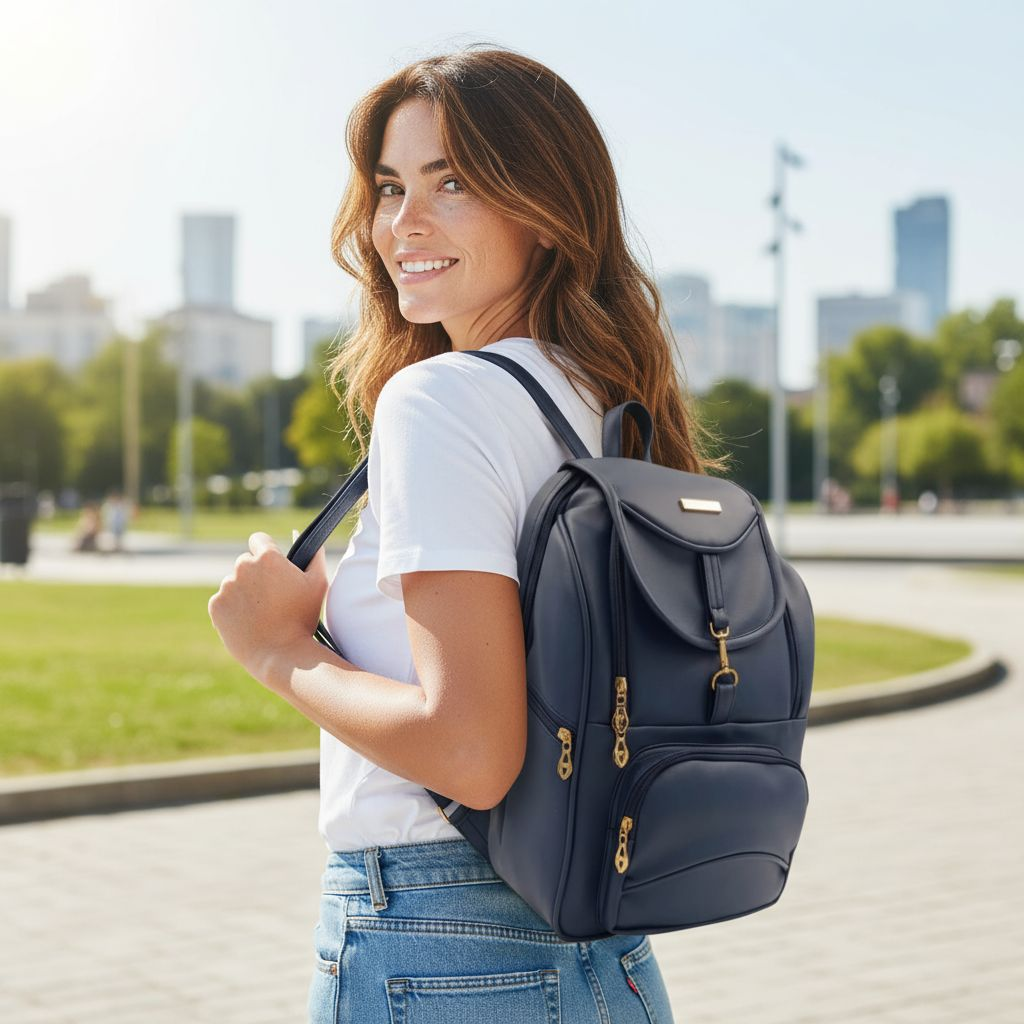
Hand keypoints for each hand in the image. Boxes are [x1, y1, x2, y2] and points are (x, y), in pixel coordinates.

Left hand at [208, 530, 327, 684]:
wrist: (281, 654)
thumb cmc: (303, 618)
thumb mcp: (317, 584)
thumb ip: (313, 555)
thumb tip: (303, 537)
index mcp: (268, 558)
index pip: (259, 539)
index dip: (266, 551)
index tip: (271, 565)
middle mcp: (243, 567)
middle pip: (246, 562)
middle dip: (256, 574)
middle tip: (271, 597)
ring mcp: (227, 587)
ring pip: (234, 582)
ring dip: (244, 592)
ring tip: (261, 613)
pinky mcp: (216, 605)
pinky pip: (223, 600)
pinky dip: (232, 608)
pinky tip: (248, 622)